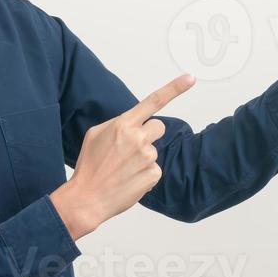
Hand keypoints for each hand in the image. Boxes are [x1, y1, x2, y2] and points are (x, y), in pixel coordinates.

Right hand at [51, 73, 195, 239]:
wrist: (87, 198)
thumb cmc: (89, 167)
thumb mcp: (95, 135)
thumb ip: (118, 124)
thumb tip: (132, 123)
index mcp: (123, 124)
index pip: (153, 101)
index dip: (174, 88)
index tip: (190, 78)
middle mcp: (138, 138)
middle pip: (158, 127)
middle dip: (148, 135)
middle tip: (130, 149)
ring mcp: (147, 157)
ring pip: (154, 151)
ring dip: (142, 158)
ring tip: (123, 169)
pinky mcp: (153, 175)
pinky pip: (155, 170)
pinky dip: (144, 175)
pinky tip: (129, 180)